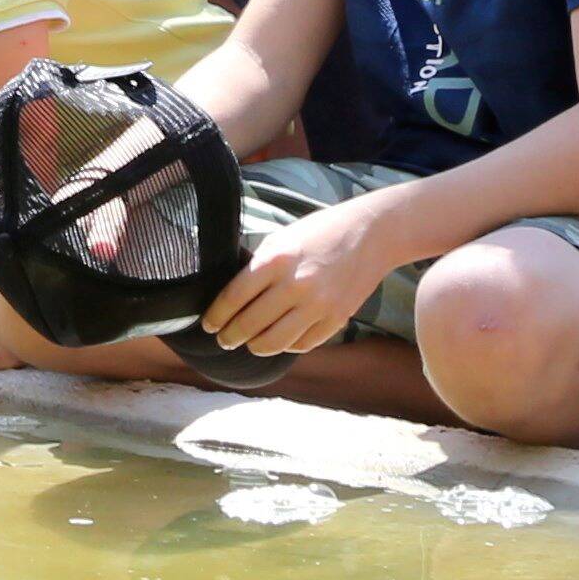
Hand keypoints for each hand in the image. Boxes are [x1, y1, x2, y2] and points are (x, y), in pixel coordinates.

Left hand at [196, 202, 397, 366]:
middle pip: (250, 324)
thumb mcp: (280, 238)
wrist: (370, 234)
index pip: (234, 297)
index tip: (208, 325)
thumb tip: (232, 295)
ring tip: (249, 344)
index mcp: (276, 260)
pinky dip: (287, 345)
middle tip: (223, 339)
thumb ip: (258, 265)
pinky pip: (303, 344)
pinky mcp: (337, 319)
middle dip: (230, 336)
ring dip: (256, 347)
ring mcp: (318, 305)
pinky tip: (280, 340)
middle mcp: (296, 285)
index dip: (216, 316)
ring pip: (274, 342)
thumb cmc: (319, 232)